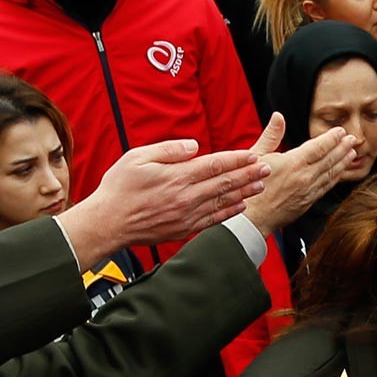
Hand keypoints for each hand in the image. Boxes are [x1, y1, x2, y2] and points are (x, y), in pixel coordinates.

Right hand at [57, 139, 266, 263]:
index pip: (215, 164)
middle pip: (225, 182)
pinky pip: (213, 219)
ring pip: (223, 201)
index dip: (236, 159)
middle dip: (249, 174)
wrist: (108, 222)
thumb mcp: (137, 157)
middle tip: (267, 167)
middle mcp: (187, 196)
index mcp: (177, 176)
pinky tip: (241, 205)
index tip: (252, 154)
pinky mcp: (184, 229)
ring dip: (245, 192)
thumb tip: (194, 146)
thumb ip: (168, 150)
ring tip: (261, 185)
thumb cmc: (119, 188)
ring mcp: (187, 215)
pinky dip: (229, 212)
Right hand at [238, 115, 356, 235]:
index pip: (319, 147)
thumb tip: (278, 117)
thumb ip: (271, 135)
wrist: (251, 217)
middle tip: (353, 139)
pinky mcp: (307, 202)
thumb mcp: (256, 155)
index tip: (341, 131)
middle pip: (329, 159)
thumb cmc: (250, 187)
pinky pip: (326, 187)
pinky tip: (340, 173)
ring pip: (330, 174)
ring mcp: (308, 191)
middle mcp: (304, 177)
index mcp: (293, 163)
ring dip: (343, 162)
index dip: (332, 138)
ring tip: (352, 153)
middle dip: (342, 148)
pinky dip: (335, 178)